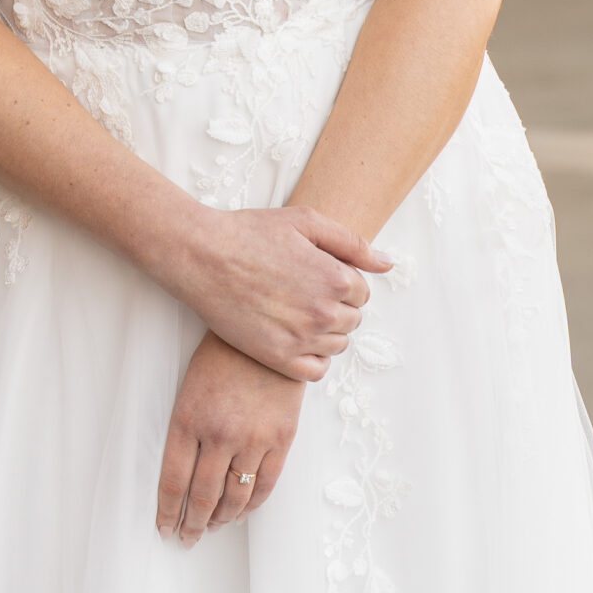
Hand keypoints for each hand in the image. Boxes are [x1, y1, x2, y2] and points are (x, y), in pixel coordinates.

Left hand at [157, 332, 303, 543]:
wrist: (266, 334)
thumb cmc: (221, 357)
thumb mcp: (189, 389)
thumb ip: (185, 432)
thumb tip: (183, 478)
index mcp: (188, 419)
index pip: (173, 482)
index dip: (168, 512)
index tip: (165, 529)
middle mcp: (219, 434)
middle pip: (203, 496)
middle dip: (192, 524)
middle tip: (187, 538)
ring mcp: (253, 438)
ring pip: (235, 497)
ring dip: (222, 519)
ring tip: (214, 527)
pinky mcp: (281, 437)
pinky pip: (266, 484)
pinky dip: (253, 505)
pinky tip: (242, 512)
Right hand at [169, 205, 390, 382]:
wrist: (203, 256)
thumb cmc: (251, 233)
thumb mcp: (306, 221)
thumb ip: (353, 243)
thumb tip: (388, 264)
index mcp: (336, 279)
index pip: (362, 292)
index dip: (341, 281)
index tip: (315, 273)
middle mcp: (324, 313)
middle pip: (352, 319)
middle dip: (335, 306)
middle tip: (303, 290)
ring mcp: (302, 339)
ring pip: (337, 345)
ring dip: (324, 331)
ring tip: (295, 311)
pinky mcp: (278, 358)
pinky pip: (316, 371)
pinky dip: (312, 358)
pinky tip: (294, 337)